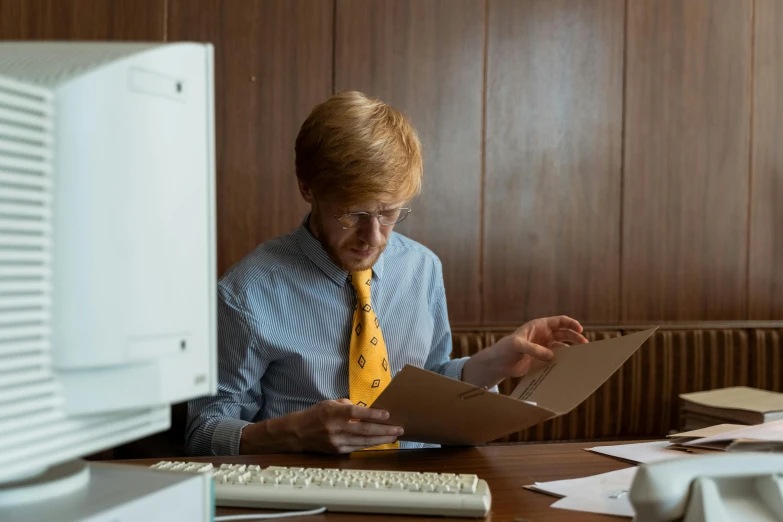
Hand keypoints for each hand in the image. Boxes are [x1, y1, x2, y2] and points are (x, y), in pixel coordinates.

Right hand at [292, 399, 402, 453]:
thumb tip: (366, 410)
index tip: (387, 415)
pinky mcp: (337, 451)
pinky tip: (380, 442)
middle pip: (364, 430)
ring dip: (381, 440)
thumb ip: (348, 405)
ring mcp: (337, 442)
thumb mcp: (330, 403)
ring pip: (364, 442)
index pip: (357, 413)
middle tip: (398, 429)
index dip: (373, 415)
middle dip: (384, 430)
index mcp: (333, 413)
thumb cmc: (316, 414)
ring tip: (394, 436)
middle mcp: (335, 428)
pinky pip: (357, 447)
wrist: (298, 433)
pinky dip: (370, 445)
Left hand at [462, 315, 587, 388]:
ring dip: (572, 349)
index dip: (571, 323)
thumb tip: (551, 356)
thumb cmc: (505, 350)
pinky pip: (557, 357)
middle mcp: (543, 335)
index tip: (580, 329)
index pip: (559, 321)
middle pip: (564, 333)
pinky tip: (569, 365)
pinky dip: (564, 360)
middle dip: (575, 337)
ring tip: (581, 356)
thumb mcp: (517, 346)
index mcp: (538, 326)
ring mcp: (543, 347)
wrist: (498, 364)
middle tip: (585, 345)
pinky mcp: (542, 358)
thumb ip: (534, 349)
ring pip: (562, 345)